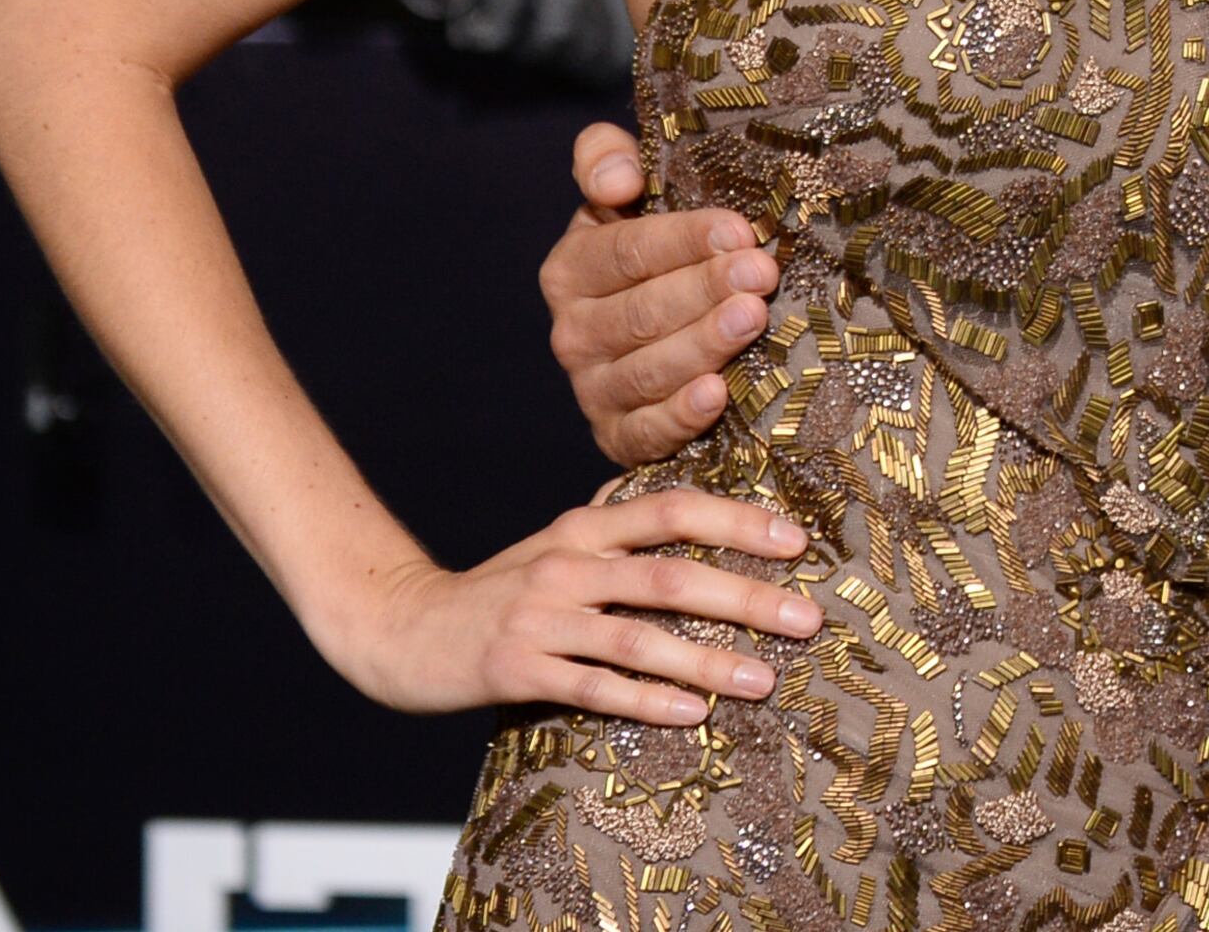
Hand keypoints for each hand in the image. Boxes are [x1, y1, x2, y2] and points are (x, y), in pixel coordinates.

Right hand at [322, 488, 821, 724]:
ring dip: (707, 659)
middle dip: (746, 596)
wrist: (400, 628)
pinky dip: (646, 700)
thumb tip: (691, 496)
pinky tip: (692, 713)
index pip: (672, 508)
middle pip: (670, 574)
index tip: (798, 541)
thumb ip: (618, 522)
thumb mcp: (559, 543)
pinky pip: (593, 687)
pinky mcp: (515, 669)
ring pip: (638, 637)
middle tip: (808, 618)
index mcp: (585, 525)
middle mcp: (567, 562)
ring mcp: (540, 617)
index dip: (737, 520)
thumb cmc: (499, 589)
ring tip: (764, 678)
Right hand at [545, 123, 775, 467]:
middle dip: (704, 290)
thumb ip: (606, 158)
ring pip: (647, 370)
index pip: (626, 252)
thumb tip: (616, 178)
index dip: (682, 240)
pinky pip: (646, 433)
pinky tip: (718, 395)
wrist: (661, 325)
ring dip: (702, 345)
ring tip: (752, 318)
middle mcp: (573, 333)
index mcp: (571, 269)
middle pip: (641, 312)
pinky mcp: (619, 438)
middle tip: (760, 274)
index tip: (737, 230)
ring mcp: (594, 390)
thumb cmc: (659, 248)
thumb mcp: (628, 192)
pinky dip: (681, 416)